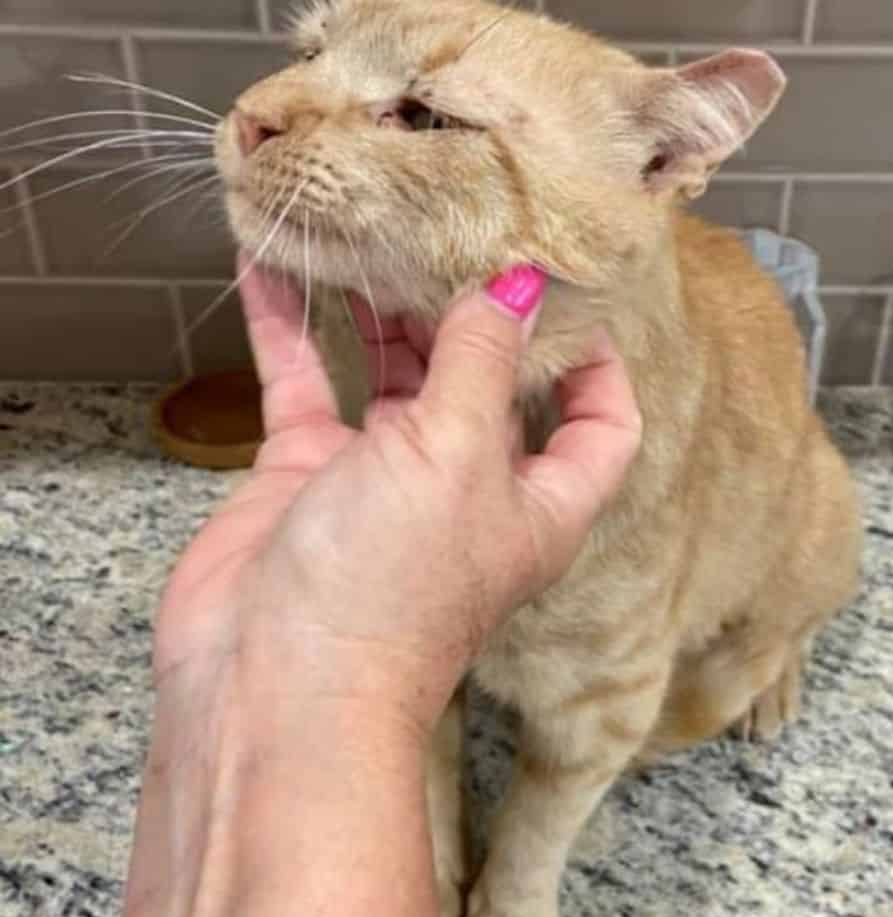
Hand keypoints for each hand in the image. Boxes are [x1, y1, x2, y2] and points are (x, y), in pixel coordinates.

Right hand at [155, 258, 641, 735]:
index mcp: (540, 497)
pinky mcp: (310, 477)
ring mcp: (386, 480)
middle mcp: (471, 486)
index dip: (602, 363)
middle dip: (474, 309)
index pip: (603, 424)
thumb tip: (522, 286)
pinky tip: (266, 263)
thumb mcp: (458, 454)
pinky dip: (290, 327)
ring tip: (368, 227)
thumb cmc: (389, 588)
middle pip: (490, 380)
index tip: (576, 291)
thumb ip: (485, 360)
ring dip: (381, 307)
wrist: (269, 692)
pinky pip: (305, 384)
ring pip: (394, 372)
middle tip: (452, 225)